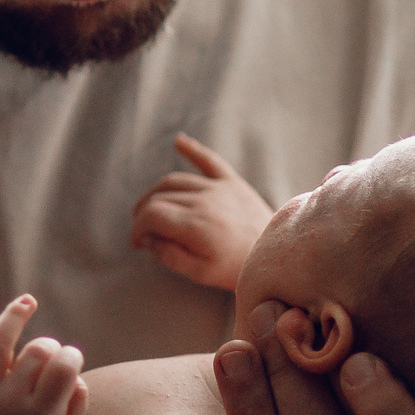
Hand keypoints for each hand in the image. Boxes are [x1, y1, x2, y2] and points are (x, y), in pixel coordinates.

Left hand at [0, 297, 86, 414]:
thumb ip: (78, 399)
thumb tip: (68, 365)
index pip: (63, 367)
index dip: (72, 357)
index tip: (72, 363)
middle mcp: (9, 404)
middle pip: (36, 352)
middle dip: (49, 348)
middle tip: (49, 361)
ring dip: (14, 318)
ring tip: (27, 303)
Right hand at [129, 135, 273, 291]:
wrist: (277, 257)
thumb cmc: (237, 269)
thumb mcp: (199, 273)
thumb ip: (169, 255)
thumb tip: (149, 238)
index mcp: (195, 225)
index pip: (150, 215)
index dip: (137, 228)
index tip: (138, 242)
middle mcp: (204, 200)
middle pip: (158, 197)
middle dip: (143, 214)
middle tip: (143, 231)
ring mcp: (219, 188)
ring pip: (175, 181)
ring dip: (156, 192)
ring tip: (149, 207)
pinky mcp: (232, 182)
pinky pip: (209, 160)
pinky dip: (192, 149)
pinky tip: (178, 141)